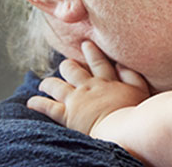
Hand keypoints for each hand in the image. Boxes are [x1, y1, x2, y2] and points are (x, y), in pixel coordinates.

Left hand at [26, 41, 150, 134]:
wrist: (122, 126)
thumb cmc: (135, 111)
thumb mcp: (140, 89)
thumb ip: (131, 75)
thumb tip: (122, 64)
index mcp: (107, 80)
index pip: (98, 62)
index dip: (91, 52)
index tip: (86, 45)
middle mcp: (89, 86)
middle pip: (73, 70)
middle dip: (67, 66)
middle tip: (65, 64)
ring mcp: (76, 99)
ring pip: (57, 85)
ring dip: (49, 83)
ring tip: (45, 83)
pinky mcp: (67, 114)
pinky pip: (48, 107)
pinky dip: (38, 103)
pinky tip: (31, 102)